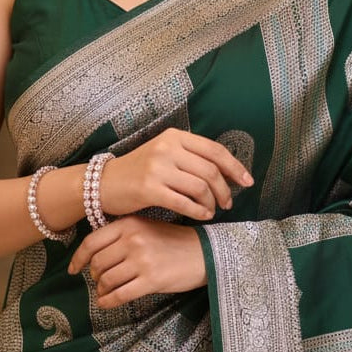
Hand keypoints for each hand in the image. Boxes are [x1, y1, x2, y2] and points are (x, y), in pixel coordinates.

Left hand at [67, 217, 206, 308]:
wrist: (204, 252)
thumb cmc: (173, 241)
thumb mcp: (146, 227)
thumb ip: (121, 235)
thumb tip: (94, 257)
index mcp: (129, 224)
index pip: (92, 242)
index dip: (78, 258)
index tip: (73, 269)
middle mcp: (133, 240)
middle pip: (97, 263)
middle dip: (95, 275)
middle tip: (99, 281)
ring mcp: (142, 260)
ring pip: (107, 280)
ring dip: (102, 289)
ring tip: (106, 292)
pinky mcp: (151, 280)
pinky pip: (120, 295)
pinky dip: (108, 301)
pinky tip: (106, 303)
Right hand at [99, 127, 252, 221]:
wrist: (104, 183)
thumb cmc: (138, 171)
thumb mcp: (164, 153)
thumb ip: (191, 157)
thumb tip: (227, 171)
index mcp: (174, 136)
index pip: (214, 150)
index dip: (235, 167)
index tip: (247, 181)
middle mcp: (167, 148)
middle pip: (210, 170)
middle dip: (225, 190)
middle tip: (228, 203)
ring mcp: (157, 168)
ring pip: (200, 187)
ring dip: (212, 202)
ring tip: (212, 210)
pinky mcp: (149, 189)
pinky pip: (185, 202)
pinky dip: (199, 211)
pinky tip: (202, 215)